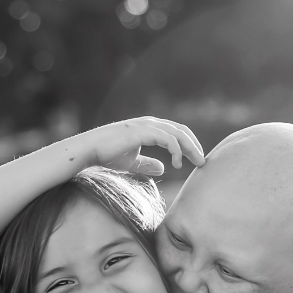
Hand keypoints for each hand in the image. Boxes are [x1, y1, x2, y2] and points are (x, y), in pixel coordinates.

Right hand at [72, 117, 205, 176]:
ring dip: (191, 148)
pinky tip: (178, 163)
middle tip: (203, 162)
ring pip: (177, 133)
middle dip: (194, 145)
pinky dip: (176, 150)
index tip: (196, 160)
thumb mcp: (131, 162)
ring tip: (198, 163)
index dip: (188, 145)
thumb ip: (147, 164)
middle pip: (181, 130)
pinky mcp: (142, 132)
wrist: (88, 151)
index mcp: (149, 128)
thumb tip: (164, 169)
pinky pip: (167, 139)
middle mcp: (150, 123)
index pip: (176, 133)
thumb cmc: (106, 155)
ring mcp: (146, 126)